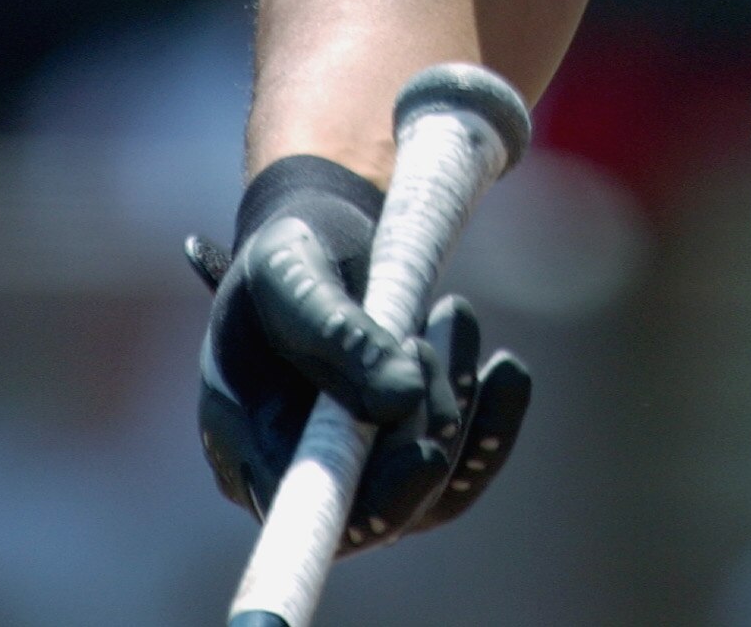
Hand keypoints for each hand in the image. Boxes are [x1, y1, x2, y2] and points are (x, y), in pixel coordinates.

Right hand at [193, 155, 531, 551]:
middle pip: (376, 507)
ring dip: (453, 399)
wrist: (325, 243)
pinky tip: (507, 369)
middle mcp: (297, 473)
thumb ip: (334, 329)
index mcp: (244, 437)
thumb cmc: (290, 254)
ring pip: (427, 481)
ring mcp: (355, 472)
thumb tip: (403, 398)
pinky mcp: (403, 455)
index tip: (428, 455)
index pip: (303, 507)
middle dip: (422, 429)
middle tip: (425, 342)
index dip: (368, 500)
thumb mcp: (291, 269)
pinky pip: (462, 468)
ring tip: (452, 313)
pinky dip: (493, 423)